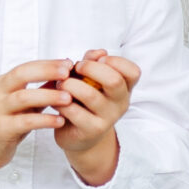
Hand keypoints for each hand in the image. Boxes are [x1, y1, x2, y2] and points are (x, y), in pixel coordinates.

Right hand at [0, 59, 75, 188]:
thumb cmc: (7, 123)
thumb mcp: (24, 104)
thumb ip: (41, 90)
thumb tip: (64, 74)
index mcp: (4, 83)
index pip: (26, 67)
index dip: (47, 64)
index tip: (68, 63)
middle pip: (22, 75)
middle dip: (46, 72)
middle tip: (67, 74)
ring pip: (23, 97)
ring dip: (48, 96)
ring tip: (68, 98)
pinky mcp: (2, 129)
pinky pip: (25, 122)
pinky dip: (44, 120)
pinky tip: (60, 121)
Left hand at [55, 49, 139, 186]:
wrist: (80, 136)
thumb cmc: (84, 101)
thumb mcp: (90, 79)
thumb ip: (93, 62)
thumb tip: (99, 52)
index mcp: (125, 88)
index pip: (133, 71)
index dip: (115, 61)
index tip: (98, 60)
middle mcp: (121, 103)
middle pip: (114, 80)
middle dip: (90, 68)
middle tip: (76, 68)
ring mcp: (108, 119)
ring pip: (89, 94)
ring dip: (69, 84)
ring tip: (60, 84)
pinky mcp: (91, 131)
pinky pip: (73, 111)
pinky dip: (60, 102)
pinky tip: (55, 101)